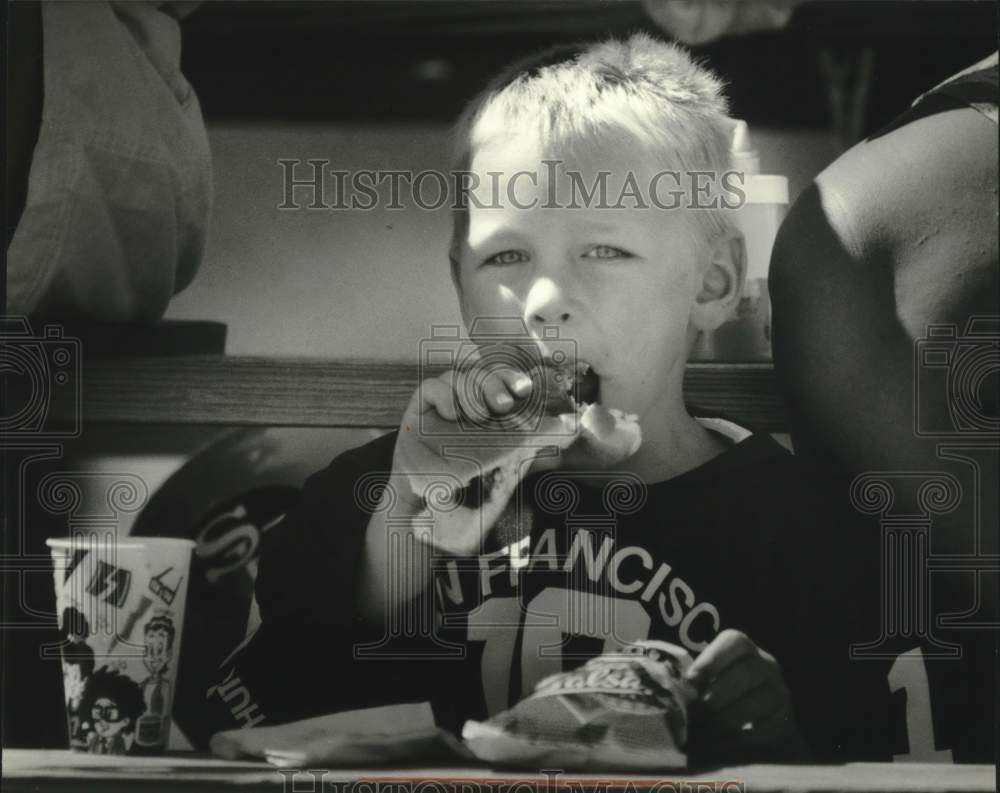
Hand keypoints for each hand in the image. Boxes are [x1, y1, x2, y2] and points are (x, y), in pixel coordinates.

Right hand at [390, 364, 576, 554]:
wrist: (436, 504)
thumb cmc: (475, 480)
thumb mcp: (510, 457)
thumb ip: (537, 437)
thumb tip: (570, 423)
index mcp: (490, 406)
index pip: (501, 379)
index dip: (512, 376)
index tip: (525, 387)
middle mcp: (467, 400)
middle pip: (480, 372)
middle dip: (494, 381)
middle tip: (504, 403)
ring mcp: (443, 403)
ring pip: (457, 375)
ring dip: (472, 390)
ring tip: (479, 415)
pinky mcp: (419, 410)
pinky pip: (431, 386)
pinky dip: (445, 395)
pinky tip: (453, 414)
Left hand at [685, 629, 808, 762]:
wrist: (750, 714)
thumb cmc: (716, 688)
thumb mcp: (706, 675)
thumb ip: (693, 677)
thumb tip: (671, 688)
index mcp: (743, 647)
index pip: (734, 642)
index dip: (712, 659)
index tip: (691, 679)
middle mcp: (766, 664)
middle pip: (745, 673)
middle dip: (717, 694)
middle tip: (698, 711)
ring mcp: (778, 691)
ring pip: (756, 702)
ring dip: (727, 718)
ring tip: (706, 730)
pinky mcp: (783, 719)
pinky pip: (764, 729)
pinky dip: (739, 739)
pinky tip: (721, 745)